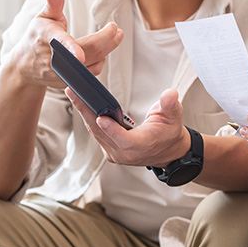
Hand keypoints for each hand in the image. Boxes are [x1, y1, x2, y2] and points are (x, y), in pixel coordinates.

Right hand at [8, 0, 123, 89]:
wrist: (25, 66)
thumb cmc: (36, 37)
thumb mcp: (43, 18)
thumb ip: (53, 4)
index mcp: (47, 39)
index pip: (61, 43)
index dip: (71, 49)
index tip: (80, 55)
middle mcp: (53, 60)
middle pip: (86, 52)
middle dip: (106, 40)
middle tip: (116, 29)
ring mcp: (61, 74)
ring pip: (91, 64)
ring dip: (107, 50)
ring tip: (116, 36)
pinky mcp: (67, 84)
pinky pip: (90, 74)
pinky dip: (99, 61)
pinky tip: (103, 51)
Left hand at [65, 88, 189, 167]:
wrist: (167, 150)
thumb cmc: (169, 132)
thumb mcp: (174, 116)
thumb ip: (170, 105)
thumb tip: (170, 94)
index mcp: (142, 145)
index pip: (125, 140)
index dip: (113, 130)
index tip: (101, 118)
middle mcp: (125, 153)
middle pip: (102, 133)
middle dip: (86, 111)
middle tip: (74, 93)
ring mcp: (115, 153)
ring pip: (95, 132)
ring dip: (83, 112)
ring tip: (73, 93)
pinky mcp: (109, 150)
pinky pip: (96, 134)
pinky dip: (88, 118)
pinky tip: (80, 103)